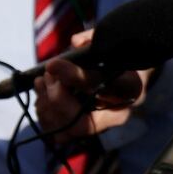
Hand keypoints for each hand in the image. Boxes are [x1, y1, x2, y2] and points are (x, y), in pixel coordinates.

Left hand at [33, 29, 147, 144]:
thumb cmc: (116, 57)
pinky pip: (60, 134)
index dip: (74, 76)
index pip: (101, 87)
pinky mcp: (85, 131)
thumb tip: (76, 43)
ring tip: (42, 81)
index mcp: (130, 88)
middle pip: (84, 121)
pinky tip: (43, 95)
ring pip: (68, 129)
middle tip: (47, 77)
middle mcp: (119, 113)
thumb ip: (94, 39)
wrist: (125, 77)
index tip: (52, 64)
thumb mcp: (110, 42)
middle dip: (57, 100)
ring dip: (47, 106)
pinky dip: (45, 115)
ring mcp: (102, 126)